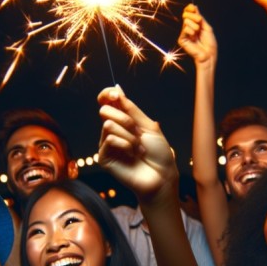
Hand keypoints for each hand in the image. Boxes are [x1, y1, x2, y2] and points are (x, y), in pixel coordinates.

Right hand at [97, 86, 177, 202]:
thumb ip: (131, 109)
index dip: (107, 95)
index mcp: (123, 121)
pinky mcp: (104, 158)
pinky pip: (109, 140)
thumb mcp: (148, 126)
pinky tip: (132, 156)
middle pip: (104, 111)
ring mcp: (108, 145)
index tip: (115, 95)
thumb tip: (117, 89)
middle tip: (137, 132)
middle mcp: (113, 131)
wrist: (162, 176)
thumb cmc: (159, 153)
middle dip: (124, 118)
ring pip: (108, 125)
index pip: (107, 102)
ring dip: (129, 136)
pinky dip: (125, 145)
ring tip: (138, 149)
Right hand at [178, 4, 216, 65]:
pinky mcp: (182, 40)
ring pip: (186, 21)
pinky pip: (185, 29)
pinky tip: (194, 36)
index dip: (189, 9)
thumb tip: (194, 7)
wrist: (209, 54)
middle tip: (199, 21)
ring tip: (198, 32)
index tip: (192, 7)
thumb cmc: (209, 43)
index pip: (188, 14)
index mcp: (194, 25)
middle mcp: (188, 28)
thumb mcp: (206, 27)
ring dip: (194, 26)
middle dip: (194, 16)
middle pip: (186, 15)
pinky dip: (191, 31)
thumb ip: (199, 17)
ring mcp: (184, 34)